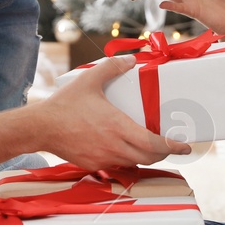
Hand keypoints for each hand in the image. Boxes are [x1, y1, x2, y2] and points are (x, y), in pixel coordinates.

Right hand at [36, 55, 190, 167]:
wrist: (40, 127)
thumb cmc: (64, 105)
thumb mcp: (89, 80)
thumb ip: (112, 67)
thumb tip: (131, 60)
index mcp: (118, 127)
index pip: (153, 144)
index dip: (172, 146)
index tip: (184, 144)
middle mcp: (114, 146)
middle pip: (149, 158)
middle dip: (163, 153)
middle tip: (170, 144)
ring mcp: (103, 158)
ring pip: (133, 162)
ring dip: (145, 156)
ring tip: (149, 145)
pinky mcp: (93, 164)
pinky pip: (116, 164)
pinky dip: (126, 158)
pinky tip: (123, 147)